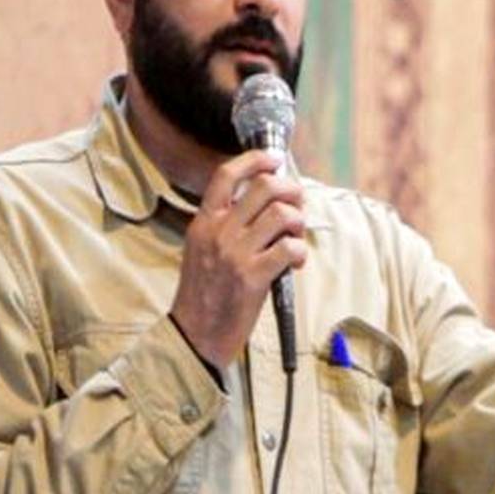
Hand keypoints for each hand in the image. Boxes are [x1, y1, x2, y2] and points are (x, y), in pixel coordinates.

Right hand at [169, 150, 307, 368]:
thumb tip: (263, 202)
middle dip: (290, 190)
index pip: (226, 174)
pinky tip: (295, 261)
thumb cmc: (203, 292)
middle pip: (264, 187)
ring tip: (295, 236)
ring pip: (281, 214)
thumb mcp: (201, 248)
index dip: (254, 160)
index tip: (273, 159)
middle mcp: (218, 231)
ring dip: (298, 222)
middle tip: (296, 203)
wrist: (195, 334)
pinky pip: (289, 249)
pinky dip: (300, 251)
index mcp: (204, 221)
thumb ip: (225, 224)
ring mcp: (235, 253)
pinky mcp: (252, 277)